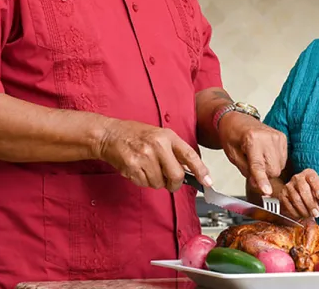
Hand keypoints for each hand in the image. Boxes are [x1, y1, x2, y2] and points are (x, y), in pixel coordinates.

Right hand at [97, 119, 211, 191]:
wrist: (110, 135)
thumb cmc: (136, 134)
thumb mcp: (159, 135)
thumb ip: (174, 151)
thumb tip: (190, 170)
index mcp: (167, 136)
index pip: (189, 155)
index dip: (201, 170)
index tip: (207, 181)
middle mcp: (157, 146)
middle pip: (176, 175)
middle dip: (174, 183)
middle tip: (170, 182)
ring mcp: (144, 157)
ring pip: (159, 183)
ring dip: (156, 181)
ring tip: (147, 168)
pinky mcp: (132, 167)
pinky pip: (145, 184)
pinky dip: (143, 181)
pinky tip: (138, 169)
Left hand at [218, 113, 286, 194]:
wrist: (238, 119)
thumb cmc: (232, 135)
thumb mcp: (232, 155)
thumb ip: (246, 171)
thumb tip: (258, 185)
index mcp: (252, 139)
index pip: (258, 165)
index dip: (262, 180)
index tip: (267, 191)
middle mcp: (268, 137)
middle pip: (273, 170)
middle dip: (263, 175)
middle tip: (252, 166)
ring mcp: (277, 136)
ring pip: (279, 167)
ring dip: (269, 168)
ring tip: (258, 157)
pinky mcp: (283, 137)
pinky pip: (283, 160)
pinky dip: (274, 161)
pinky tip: (265, 154)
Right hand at [279, 169, 318, 219]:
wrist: (300, 200)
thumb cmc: (314, 196)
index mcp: (309, 174)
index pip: (313, 178)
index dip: (317, 187)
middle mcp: (297, 177)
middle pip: (303, 189)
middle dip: (310, 203)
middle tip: (316, 214)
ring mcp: (288, 185)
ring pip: (296, 198)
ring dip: (304, 210)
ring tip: (309, 215)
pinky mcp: (282, 195)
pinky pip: (288, 205)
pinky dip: (295, 213)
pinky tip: (301, 215)